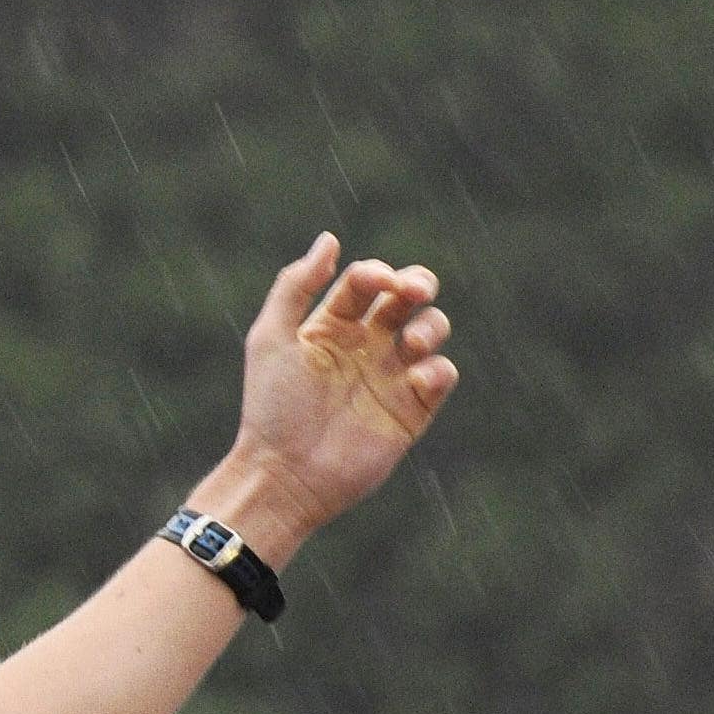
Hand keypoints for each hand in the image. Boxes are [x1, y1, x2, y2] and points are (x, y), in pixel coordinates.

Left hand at [223, 233, 460, 553]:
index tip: (376, 282)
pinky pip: (442, 374)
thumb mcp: (271, 338)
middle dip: (418, 282)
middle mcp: (364, 346)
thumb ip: (296, 286)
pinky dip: (437, 367)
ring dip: (429, 325)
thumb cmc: (271, 407)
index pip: (365, 281)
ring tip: (408, 346)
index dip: (377, 272)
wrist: (285, 474)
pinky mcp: (411, 409)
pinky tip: (415, 377)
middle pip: (407, 296)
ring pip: (431, 329)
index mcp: (331, 326)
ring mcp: (390, 375)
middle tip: (413, 291)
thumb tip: (330, 239)